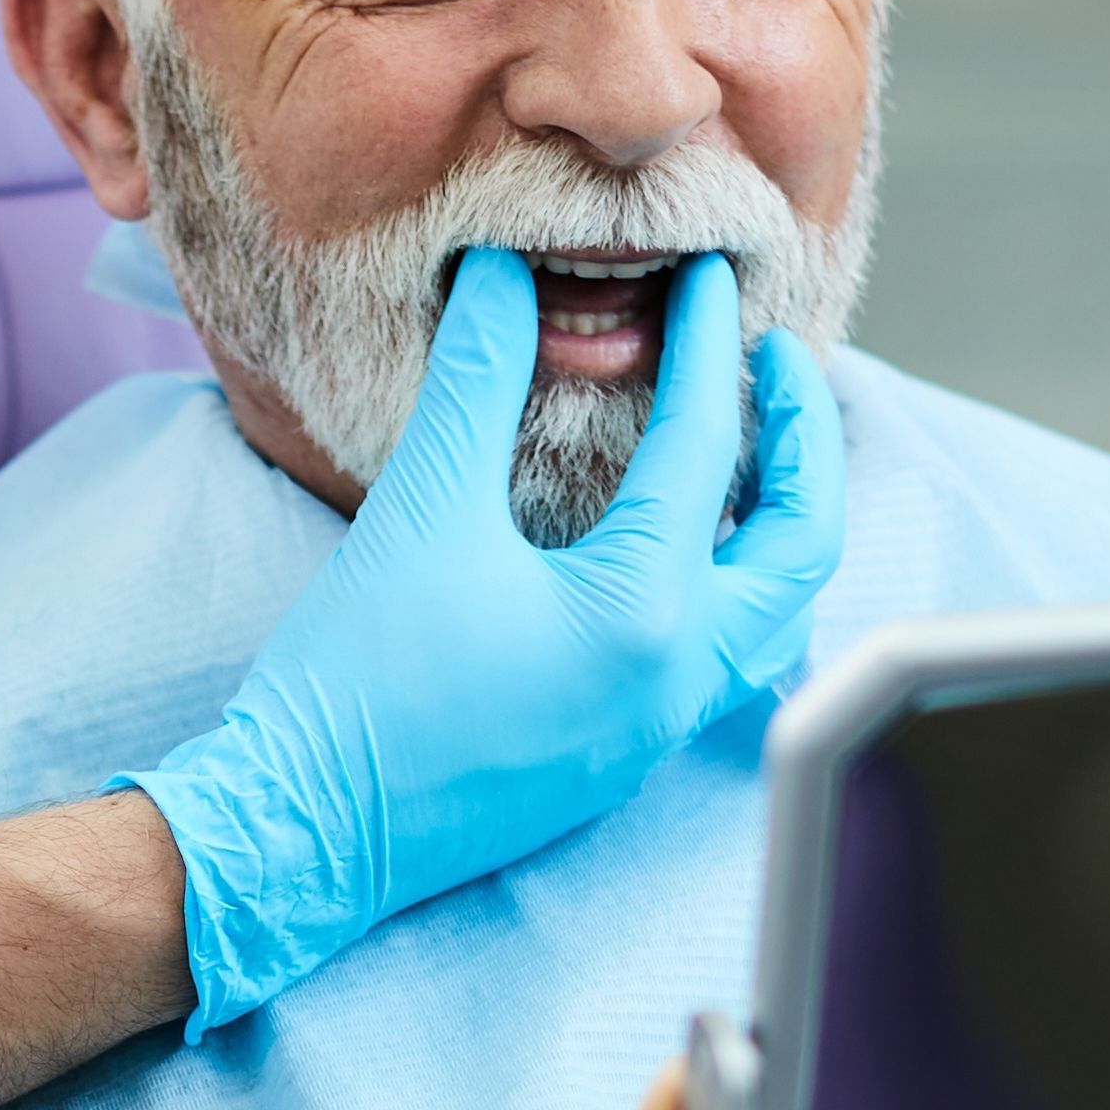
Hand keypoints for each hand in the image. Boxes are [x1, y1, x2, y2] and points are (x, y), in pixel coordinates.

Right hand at [136, 246, 844, 1034]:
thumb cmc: (355, 683)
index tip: (704, 282)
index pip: (706, 447)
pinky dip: (734, 593)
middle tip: (782, 364)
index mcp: (644, 610)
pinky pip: (721, 667)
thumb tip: (502, 275)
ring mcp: (655, 732)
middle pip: (805, 543)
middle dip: (809, 442)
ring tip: (758, 458)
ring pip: (777, 621)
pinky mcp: (618, 764)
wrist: (300, 834)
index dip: (705, 346)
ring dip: (784, 530)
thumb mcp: (420, 509)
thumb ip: (478, 380)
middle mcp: (676, 679)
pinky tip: (686, 554)